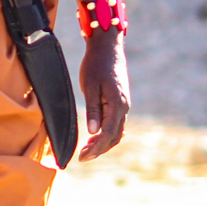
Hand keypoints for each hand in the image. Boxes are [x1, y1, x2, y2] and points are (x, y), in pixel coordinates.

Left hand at [78, 33, 129, 161]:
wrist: (108, 48)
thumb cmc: (96, 65)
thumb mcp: (90, 86)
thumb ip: (93, 110)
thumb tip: (93, 132)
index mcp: (117, 105)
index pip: (107, 135)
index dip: (96, 148)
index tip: (82, 157)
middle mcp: (124, 108)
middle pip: (114, 137)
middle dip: (99, 149)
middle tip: (82, 157)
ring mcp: (124, 105)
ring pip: (117, 132)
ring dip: (104, 143)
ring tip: (88, 150)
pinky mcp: (121, 101)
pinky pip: (117, 123)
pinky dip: (109, 134)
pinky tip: (99, 137)